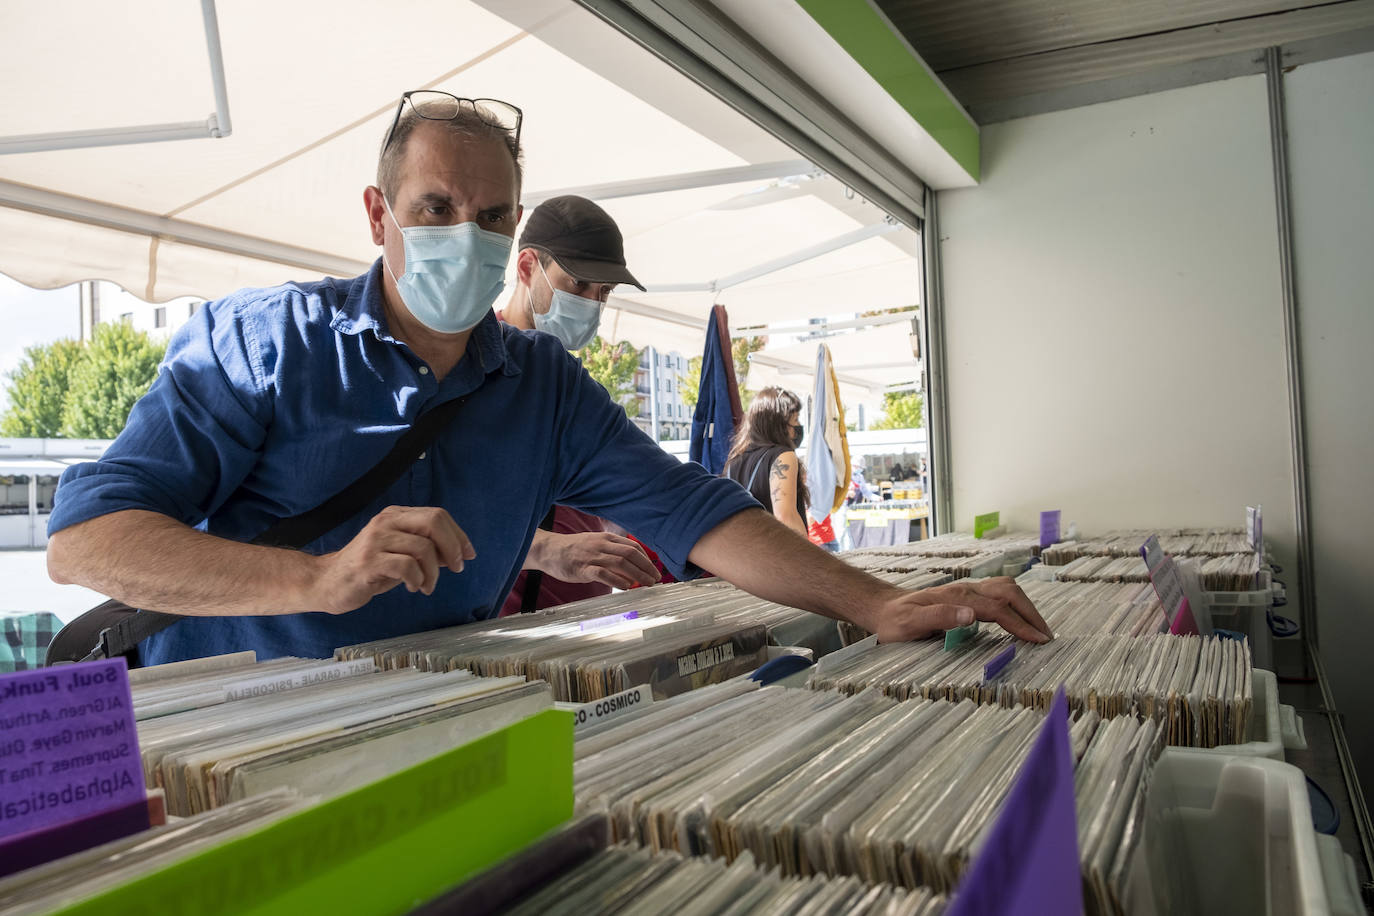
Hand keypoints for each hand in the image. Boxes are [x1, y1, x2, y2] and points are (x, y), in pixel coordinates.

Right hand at [312, 506, 474, 612]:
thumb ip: (427, 550)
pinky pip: (406, 565)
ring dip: (433, 572)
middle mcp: (386, 522)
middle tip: (456, 568)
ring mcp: (376, 540)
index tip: (468, 555)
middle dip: (453, 547)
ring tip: (427, 586)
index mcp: (396, 516)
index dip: (458, 535)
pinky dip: (417, 579)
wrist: (326, 583)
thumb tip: (458, 552)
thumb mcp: (401, 556)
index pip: (437, 515)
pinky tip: (413, 587)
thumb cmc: (368, 571)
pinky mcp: (368, 561)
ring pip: (423, 547)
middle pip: (433, 522)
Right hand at [530, 531, 660, 589]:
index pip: (633, 547)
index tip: (654, 570)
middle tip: (655, 579)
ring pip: (620, 563)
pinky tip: (627, 586)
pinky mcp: (582, 568)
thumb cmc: (574, 550)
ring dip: (637, 574)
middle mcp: (601, 545)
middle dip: (646, 567)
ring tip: (646, 584)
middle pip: (631, 554)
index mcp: (606, 538)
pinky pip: (603, 573)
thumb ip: (612, 552)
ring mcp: (592, 556)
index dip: (647, 560)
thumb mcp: (595, 544)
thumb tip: (631, 567)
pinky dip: (617, 580)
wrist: (549, 550)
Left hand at [869, 577, 1053, 643]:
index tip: (1039, 640)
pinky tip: (1019, 621)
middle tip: (1046, 636)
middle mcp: (965, 590)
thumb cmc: (895, 621)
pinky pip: (998, 595)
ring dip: (1025, 606)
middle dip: (1031, 613)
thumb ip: (939, 617)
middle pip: (1009, 592)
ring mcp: (966, 591)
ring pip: (1006, 589)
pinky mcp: (966, 596)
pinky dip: (1015, 605)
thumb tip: (971, 615)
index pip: (998, 609)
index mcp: (956, 597)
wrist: (883, 609)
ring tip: (1038, 629)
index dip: (1020, 624)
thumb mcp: (910, 624)